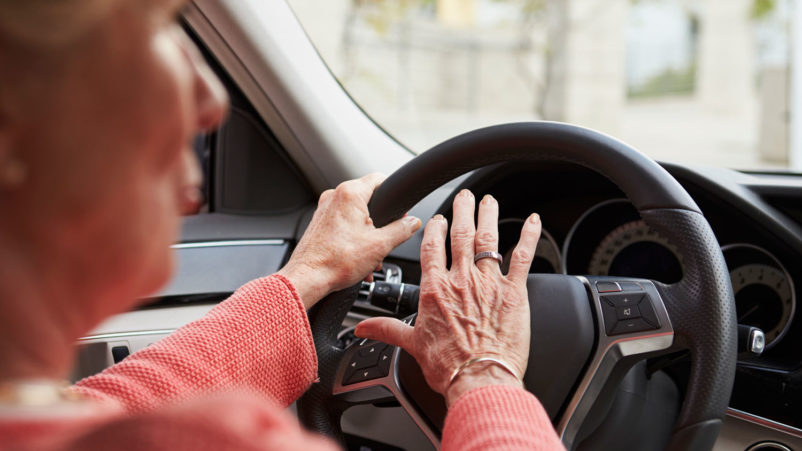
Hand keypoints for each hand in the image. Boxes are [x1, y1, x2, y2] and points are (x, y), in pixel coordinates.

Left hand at [278, 173, 420, 308]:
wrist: (307, 278)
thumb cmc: (336, 261)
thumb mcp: (380, 245)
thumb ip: (401, 230)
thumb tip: (412, 222)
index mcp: (350, 193)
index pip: (380, 178)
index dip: (393, 194)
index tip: (400, 211)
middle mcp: (334, 196)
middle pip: (368, 199)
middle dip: (380, 221)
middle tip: (385, 239)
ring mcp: (324, 209)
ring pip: (355, 214)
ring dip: (367, 234)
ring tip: (370, 257)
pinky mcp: (319, 223)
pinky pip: (343, 224)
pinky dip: (353, 238)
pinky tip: (358, 258)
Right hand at [355, 190, 540, 405]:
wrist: (479, 379)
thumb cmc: (448, 366)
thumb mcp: (411, 345)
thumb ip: (387, 329)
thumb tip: (362, 328)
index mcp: (435, 290)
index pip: (432, 247)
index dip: (435, 228)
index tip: (438, 218)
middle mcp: (461, 280)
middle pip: (460, 234)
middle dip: (462, 210)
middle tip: (465, 195)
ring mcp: (489, 284)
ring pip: (488, 239)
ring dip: (488, 216)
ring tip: (488, 201)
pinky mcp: (514, 293)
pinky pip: (522, 257)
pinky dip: (528, 236)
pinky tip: (531, 221)